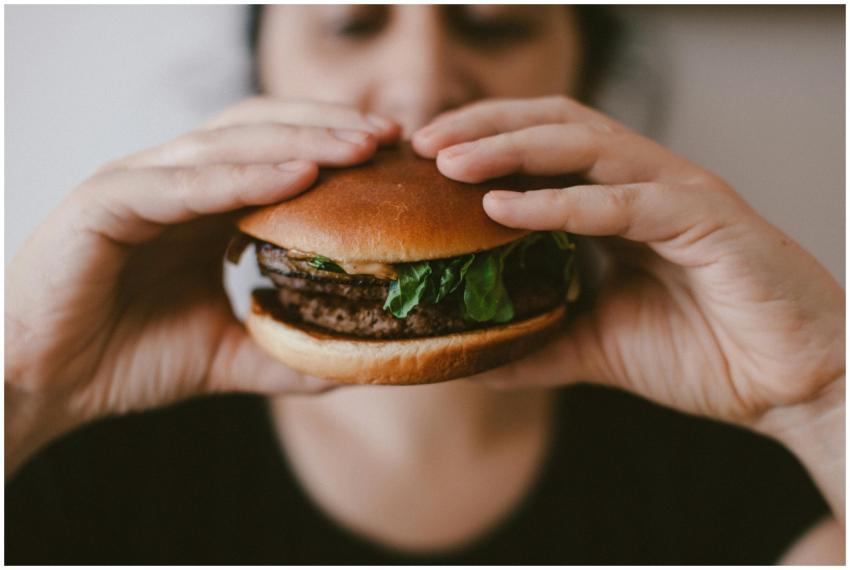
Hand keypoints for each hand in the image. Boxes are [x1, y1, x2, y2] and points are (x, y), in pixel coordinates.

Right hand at [5, 97, 399, 473]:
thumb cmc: (123, 358)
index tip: (395, 160)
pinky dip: (243, 176)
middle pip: (263, 131)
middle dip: (329, 129)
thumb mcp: (225, 355)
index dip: (335, 150)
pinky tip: (297, 177)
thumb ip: (283, 351)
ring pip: (229, 145)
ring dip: (300, 141)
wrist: (40, 384)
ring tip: (360, 147)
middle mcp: (174, 182)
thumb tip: (350, 363)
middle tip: (391, 139)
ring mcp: (139, 184)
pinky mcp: (105, 203)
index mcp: (202, 206)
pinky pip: (184, 183)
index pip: (277, 154)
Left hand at [413, 96, 843, 425]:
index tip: (422, 161)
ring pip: (585, 145)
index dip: (482, 144)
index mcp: (621, 202)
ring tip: (449, 162)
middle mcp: (646, 183)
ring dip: (511, 148)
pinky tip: (504, 208)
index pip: (543, 149)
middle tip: (422, 143)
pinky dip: (560, 202)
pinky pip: (623, 201)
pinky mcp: (707, 220)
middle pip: (555, 125)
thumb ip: (540, 342)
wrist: (793, 387)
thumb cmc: (707, 355)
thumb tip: (475, 358)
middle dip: (484, 126)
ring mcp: (677, 194)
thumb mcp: (599, 346)